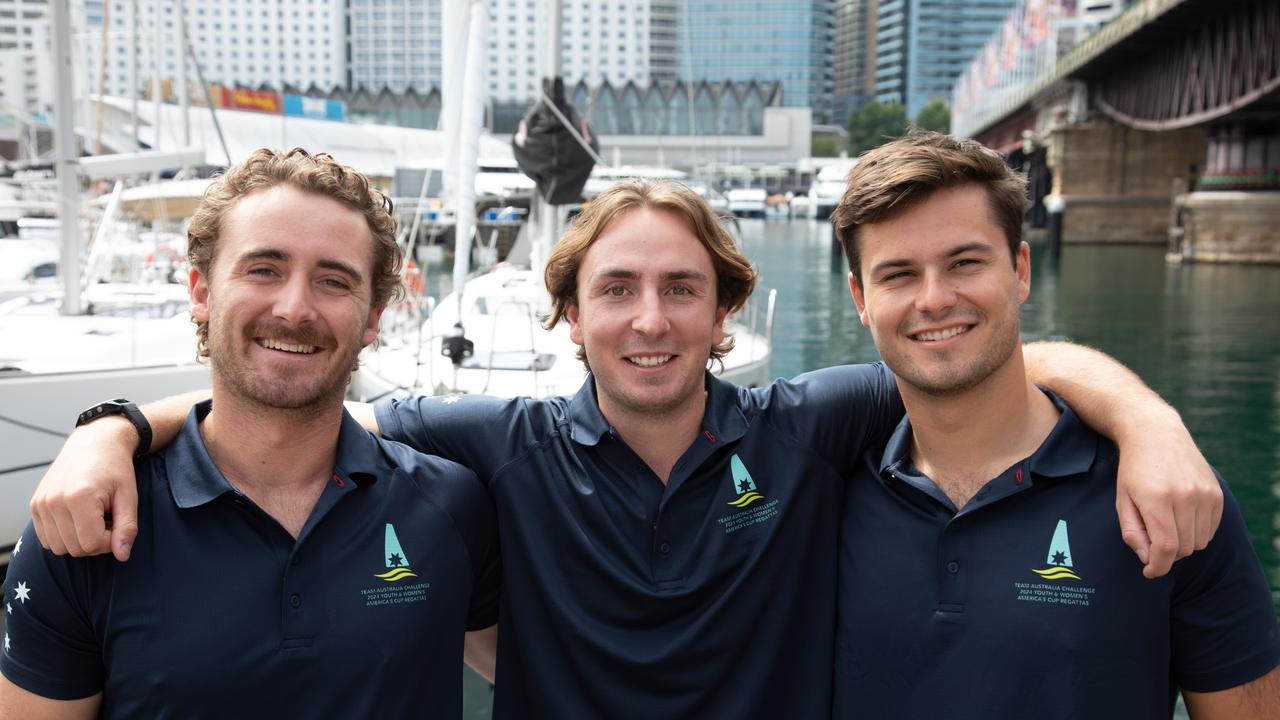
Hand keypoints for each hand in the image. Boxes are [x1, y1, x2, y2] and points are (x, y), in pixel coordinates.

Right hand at [29, 417, 139, 560]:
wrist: (94, 443)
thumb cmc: (115, 468)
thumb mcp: (129, 496)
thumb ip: (127, 528)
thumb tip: (122, 556)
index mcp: (78, 497)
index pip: (91, 545)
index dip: (109, 542)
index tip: (117, 525)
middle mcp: (54, 501)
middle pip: (74, 549)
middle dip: (95, 542)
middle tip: (107, 520)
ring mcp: (41, 504)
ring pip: (58, 547)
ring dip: (78, 540)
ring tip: (93, 518)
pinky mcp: (35, 505)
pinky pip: (47, 538)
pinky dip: (64, 536)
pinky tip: (78, 518)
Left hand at [1115, 422, 1222, 577]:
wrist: (1156, 434)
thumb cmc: (1134, 471)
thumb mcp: (1122, 500)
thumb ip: (1132, 533)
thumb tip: (1148, 560)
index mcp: (1157, 499)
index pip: (1165, 548)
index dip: (1157, 567)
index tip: (1149, 572)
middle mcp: (1185, 496)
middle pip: (1182, 548)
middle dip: (1166, 554)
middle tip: (1153, 543)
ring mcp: (1205, 494)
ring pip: (1199, 542)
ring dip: (1182, 544)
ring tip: (1166, 526)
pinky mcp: (1217, 493)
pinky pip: (1210, 529)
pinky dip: (1197, 532)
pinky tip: (1181, 518)